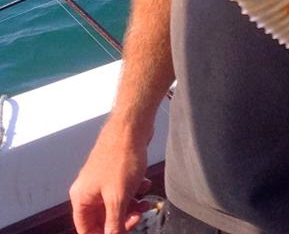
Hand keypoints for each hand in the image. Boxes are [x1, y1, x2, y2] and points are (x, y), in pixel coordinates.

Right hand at [70, 117, 151, 233]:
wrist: (132, 126)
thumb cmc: (121, 158)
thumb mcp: (118, 197)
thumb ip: (113, 223)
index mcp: (82, 197)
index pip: (86, 228)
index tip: (121, 233)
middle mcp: (88, 188)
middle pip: (102, 217)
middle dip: (122, 220)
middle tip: (138, 217)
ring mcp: (102, 178)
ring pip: (115, 203)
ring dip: (131, 206)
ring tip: (146, 202)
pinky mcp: (115, 170)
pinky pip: (123, 189)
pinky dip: (134, 191)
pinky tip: (145, 184)